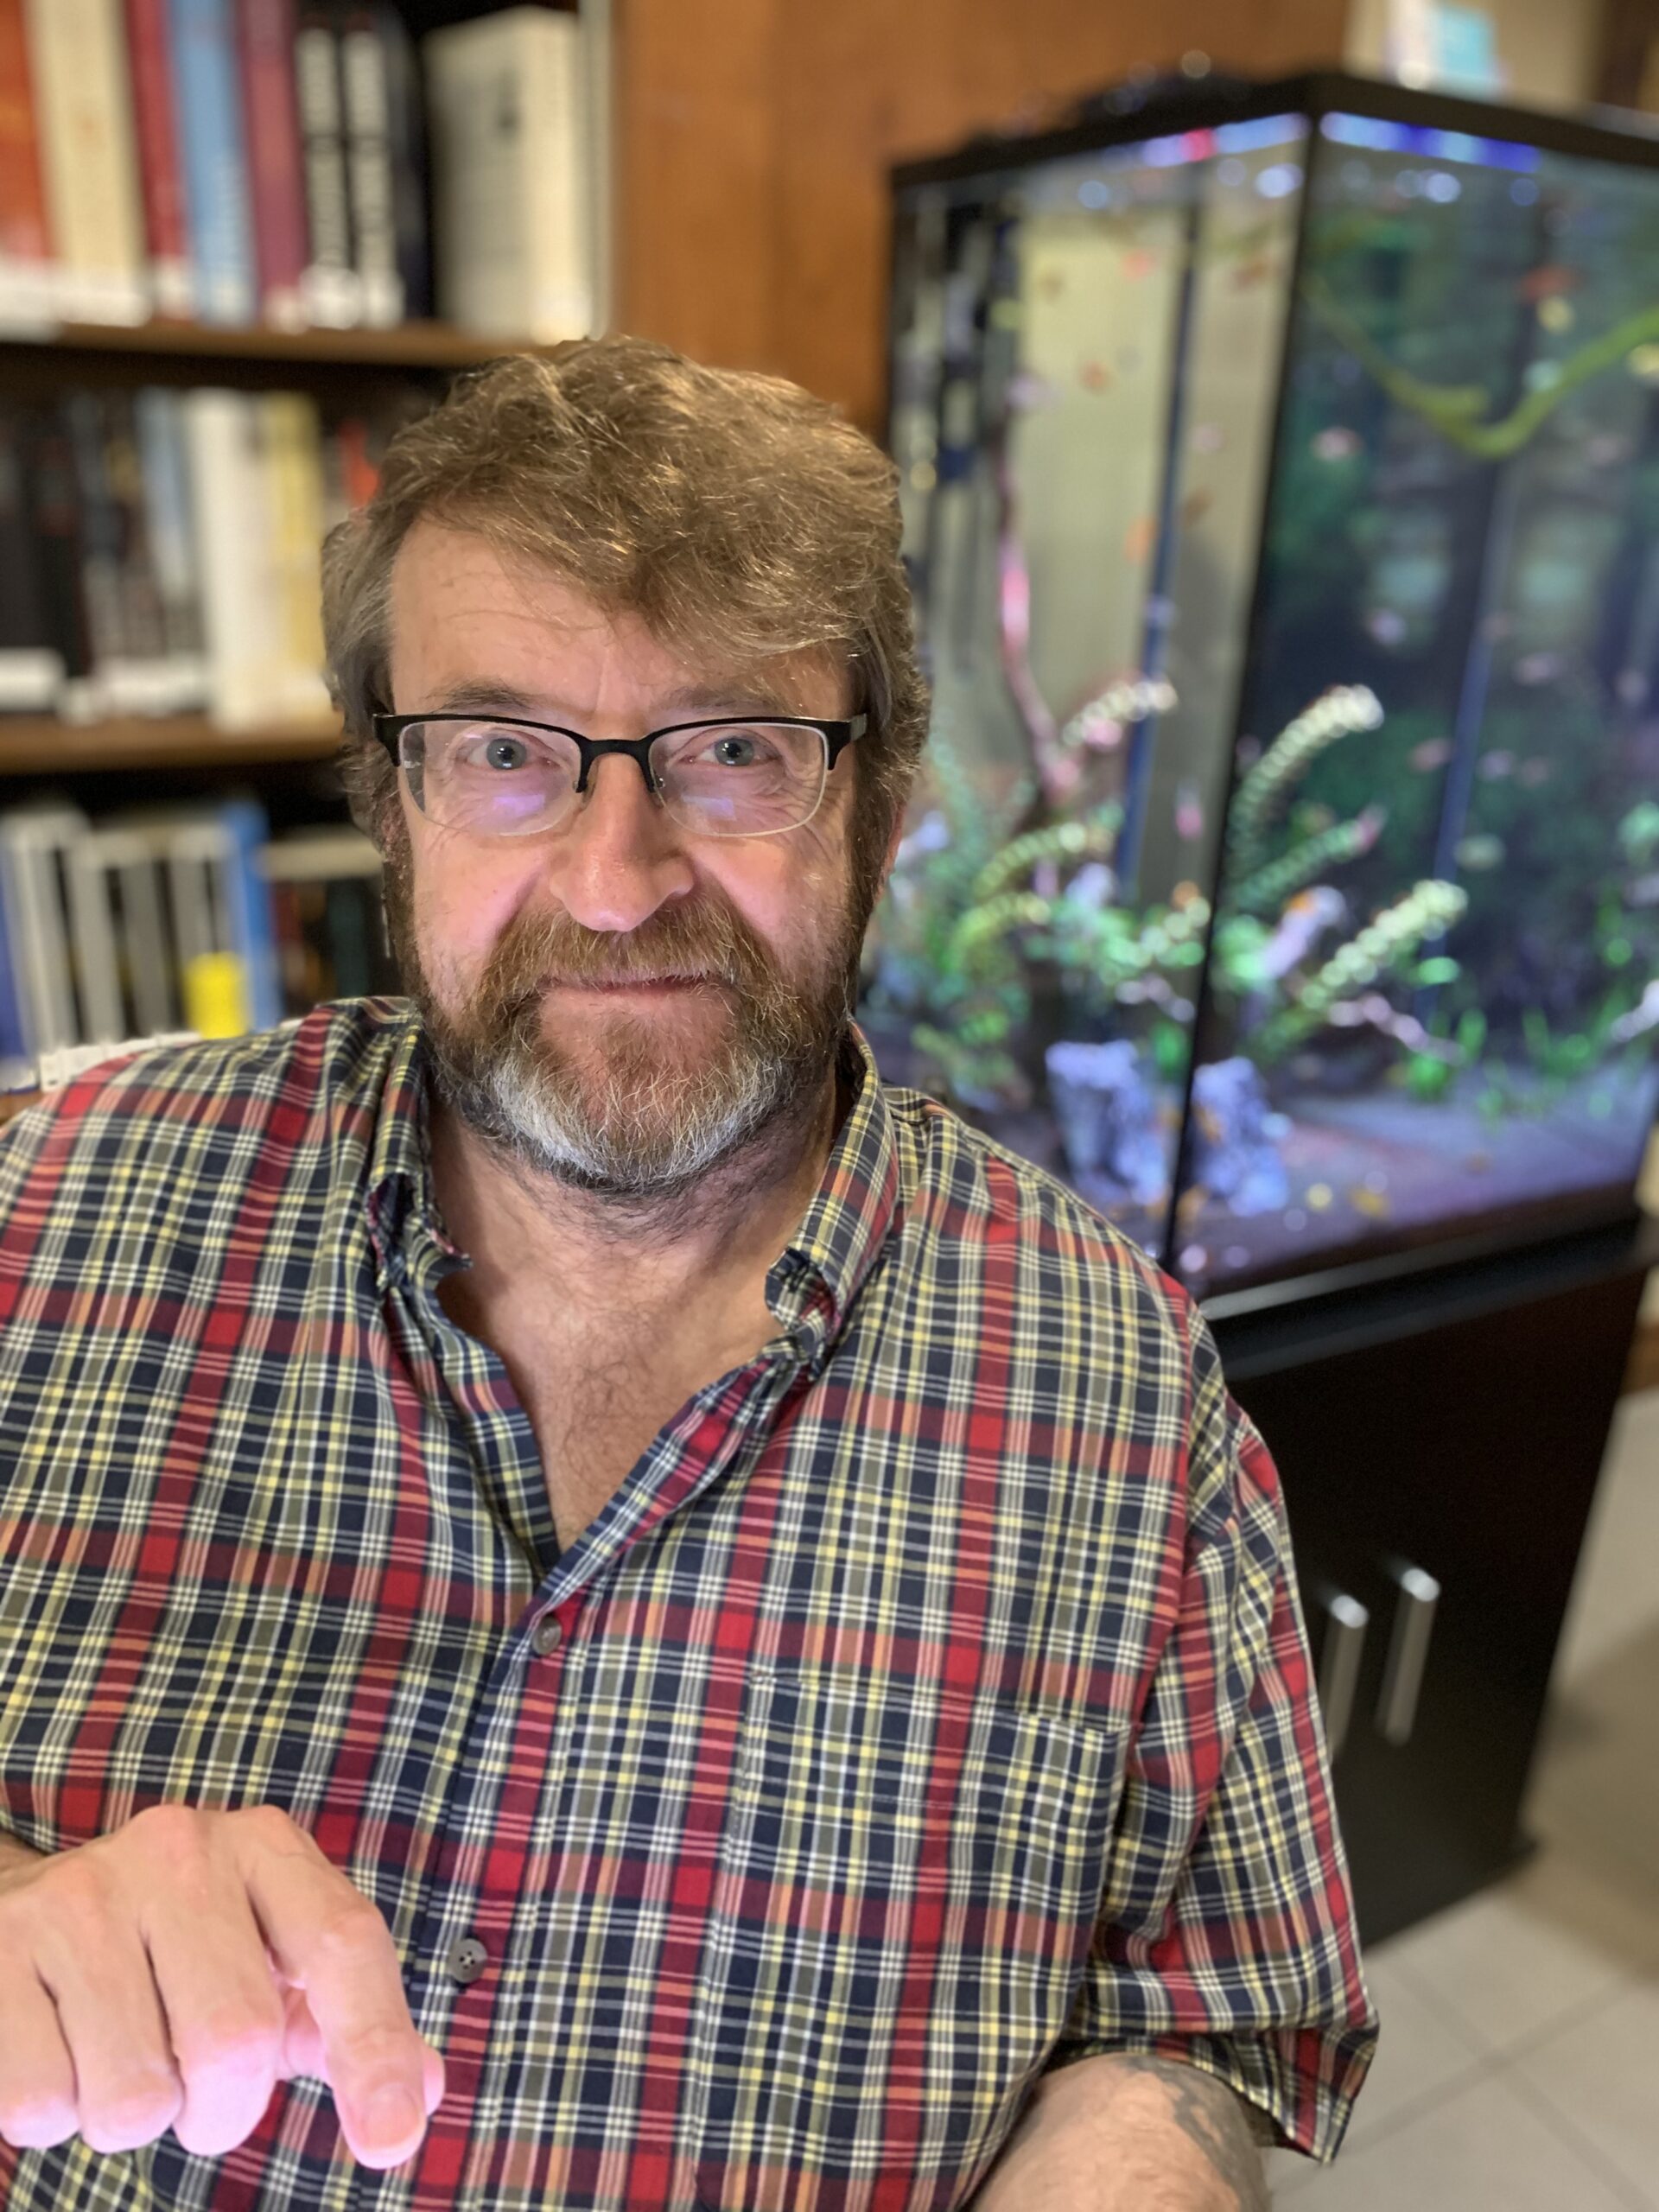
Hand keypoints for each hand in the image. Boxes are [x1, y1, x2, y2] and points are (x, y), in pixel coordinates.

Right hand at [0, 1804, 444, 2168]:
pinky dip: (57, 2114)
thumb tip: (421, 2092)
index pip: (343, 1945)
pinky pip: (43, 2105)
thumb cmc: (174, 1951)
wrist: (24, 1907)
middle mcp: (178, 1851)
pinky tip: (59, 2048)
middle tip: (198, 2091)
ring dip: (133, 2118)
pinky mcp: (0, 1950)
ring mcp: (81, 1895)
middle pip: (236, 2041)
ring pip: (135, 2096)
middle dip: (222, 2110)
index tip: (391, 2140)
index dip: (376, 2046)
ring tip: (120, 2052)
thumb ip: (342, 2022)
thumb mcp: (266, 1957)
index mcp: (262, 1848)